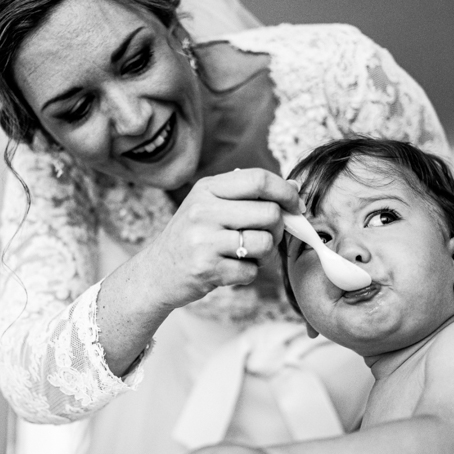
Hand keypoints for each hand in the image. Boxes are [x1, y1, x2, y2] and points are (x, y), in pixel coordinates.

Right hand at [143, 168, 302, 309]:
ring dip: (265, 254)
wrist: (157, 272)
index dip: (286, 191)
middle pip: (269, 212)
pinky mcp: (205, 269)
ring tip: (248, 254)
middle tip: (267, 236)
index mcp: (207, 188)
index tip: (296, 205)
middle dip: (278, 228)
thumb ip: (250, 196)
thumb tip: (295, 187)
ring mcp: (203, 240)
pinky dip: (248, 274)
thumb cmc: (193, 237)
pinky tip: (231, 269)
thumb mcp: (212, 206)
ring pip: (264, 242)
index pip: (258, 179)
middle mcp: (203, 210)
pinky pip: (250, 271)